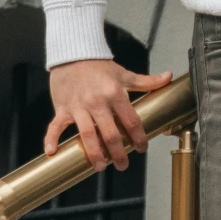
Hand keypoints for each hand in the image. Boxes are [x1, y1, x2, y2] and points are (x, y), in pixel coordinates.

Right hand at [45, 58, 174, 171]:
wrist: (73, 52)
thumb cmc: (99, 66)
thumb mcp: (124, 73)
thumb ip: (147, 81)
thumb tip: (168, 77)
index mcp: (115, 93)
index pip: (131, 121)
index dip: (138, 138)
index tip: (141, 148)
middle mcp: (97, 101)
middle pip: (110, 134)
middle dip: (118, 153)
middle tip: (123, 165)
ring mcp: (79, 106)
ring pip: (87, 135)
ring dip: (94, 154)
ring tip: (101, 167)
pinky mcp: (63, 107)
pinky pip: (56, 125)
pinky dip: (52, 139)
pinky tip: (52, 152)